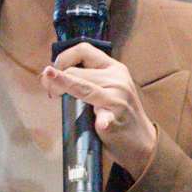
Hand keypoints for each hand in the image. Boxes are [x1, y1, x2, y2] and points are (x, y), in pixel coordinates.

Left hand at [42, 43, 156, 174]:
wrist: (142, 142)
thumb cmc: (119, 113)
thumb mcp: (109, 88)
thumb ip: (88, 78)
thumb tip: (50, 74)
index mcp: (114, 68)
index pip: (84, 50)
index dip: (63, 58)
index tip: (52, 71)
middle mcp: (117, 79)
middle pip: (75, 70)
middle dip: (55, 78)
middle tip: (48, 90)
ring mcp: (117, 99)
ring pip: (80, 86)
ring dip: (60, 88)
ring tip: (51, 94)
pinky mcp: (116, 119)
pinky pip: (104, 117)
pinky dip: (101, 120)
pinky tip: (100, 124)